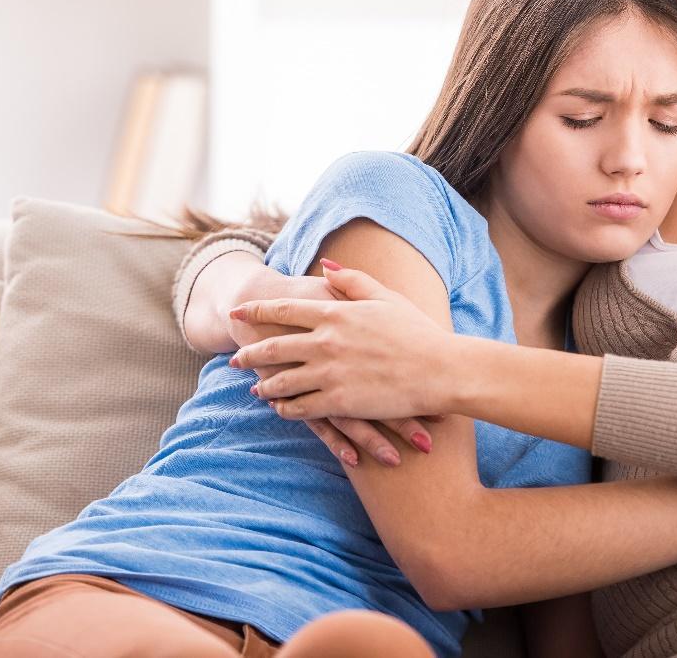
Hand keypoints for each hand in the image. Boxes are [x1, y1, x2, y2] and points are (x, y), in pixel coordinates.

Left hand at [228, 263, 456, 420]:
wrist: (440, 369)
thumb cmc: (417, 332)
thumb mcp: (385, 297)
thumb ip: (351, 280)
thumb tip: (323, 266)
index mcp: (335, 312)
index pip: (283, 309)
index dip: (256, 312)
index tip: (237, 313)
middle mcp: (326, 341)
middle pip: (274, 347)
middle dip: (251, 353)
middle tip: (236, 359)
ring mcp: (330, 373)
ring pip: (283, 381)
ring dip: (266, 386)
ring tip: (256, 389)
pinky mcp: (339, 401)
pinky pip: (301, 407)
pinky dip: (286, 409)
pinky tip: (281, 410)